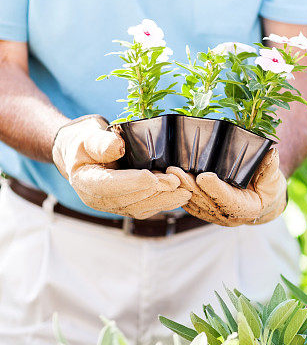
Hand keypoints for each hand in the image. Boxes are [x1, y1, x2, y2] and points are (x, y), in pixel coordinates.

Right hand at [52, 115, 190, 218]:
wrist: (83, 155)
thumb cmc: (85, 142)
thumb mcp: (88, 136)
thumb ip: (101, 142)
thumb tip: (117, 146)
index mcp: (86, 182)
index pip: (108, 186)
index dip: (131, 183)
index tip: (152, 177)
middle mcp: (99, 200)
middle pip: (130, 200)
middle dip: (156, 191)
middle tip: (178, 182)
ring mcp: (114, 206)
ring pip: (142, 207)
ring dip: (165, 200)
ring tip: (186, 190)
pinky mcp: (127, 206)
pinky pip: (147, 208)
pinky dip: (165, 201)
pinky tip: (181, 194)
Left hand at [166, 148, 286, 226]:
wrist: (262, 203)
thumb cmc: (268, 188)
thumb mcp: (274, 179)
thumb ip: (270, 168)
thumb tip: (271, 154)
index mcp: (246, 209)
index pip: (228, 200)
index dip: (216, 189)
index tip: (204, 177)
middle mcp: (227, 217)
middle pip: (205, 201)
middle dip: (189, 186)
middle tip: (175, 171)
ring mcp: (214, 216)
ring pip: (193, 203)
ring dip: (178, 189)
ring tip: (166, 172)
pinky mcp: (204, 211)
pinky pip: (188, 203)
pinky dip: (177, 192)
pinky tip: (166, 180)